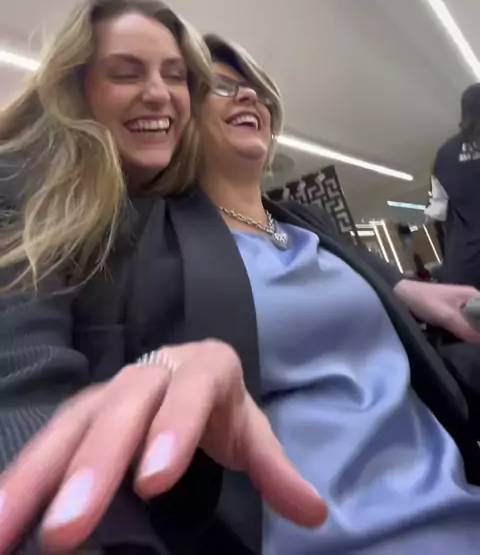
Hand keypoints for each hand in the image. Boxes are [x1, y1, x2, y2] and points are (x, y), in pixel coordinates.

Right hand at [0, 340, 326, 551]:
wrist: (186, 375)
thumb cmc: (220, 408)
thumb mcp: (251, 432)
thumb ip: (275, 468)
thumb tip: (315, 512)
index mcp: (204, 369)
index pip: (191, 392)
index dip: (172, 430)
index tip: (153, 482)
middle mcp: (150, 373)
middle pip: (121, 410)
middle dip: (93, 467)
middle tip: (67, 530)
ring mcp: (109, 390)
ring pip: (72, 423)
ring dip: (36, 475)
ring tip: (4, 530)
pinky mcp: (79, 412)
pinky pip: (47, 438)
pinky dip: (21, 474)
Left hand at [395, 280, 479, 343]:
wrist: (400, 296)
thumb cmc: (423, 301)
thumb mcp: (446, 316)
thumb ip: (467, 329)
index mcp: (473, 295)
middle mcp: (470, 300)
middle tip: (476, 348)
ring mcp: (460, 308)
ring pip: (474, 324)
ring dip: (474, 335)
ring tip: (473, 349)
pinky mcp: (451, 316)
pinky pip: (465, 327)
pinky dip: (465, 335)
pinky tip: (464, 346)